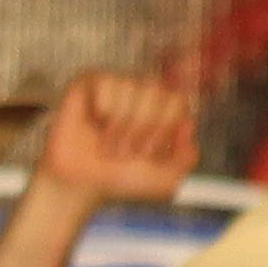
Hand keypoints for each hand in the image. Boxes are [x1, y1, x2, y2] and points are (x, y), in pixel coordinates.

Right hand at [35, 71, 198, 205]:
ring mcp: (117, 84)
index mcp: (164, 108)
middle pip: (156, 92)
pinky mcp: (90, 82)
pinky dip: (100, 112)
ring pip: (131, 88)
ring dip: (118, 127)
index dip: (164, 129)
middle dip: (141, 130)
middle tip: (125, 152)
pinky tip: (93, 125)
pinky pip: (106, 85)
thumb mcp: (164, 180)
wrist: (80, 185)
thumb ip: (187, 159)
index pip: (177, 100)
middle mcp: (143, 91)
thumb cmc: (119, 176)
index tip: (148, 153)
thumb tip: (187, 126)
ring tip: (107, 145)